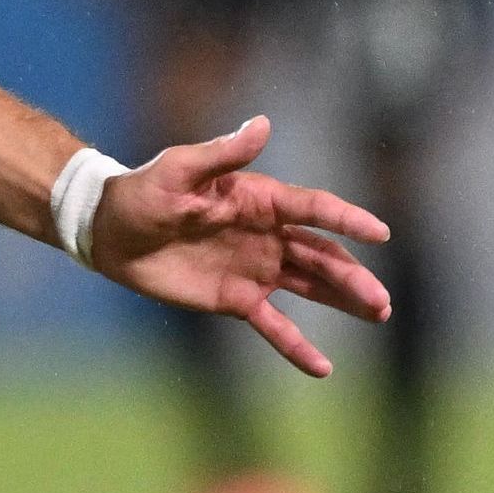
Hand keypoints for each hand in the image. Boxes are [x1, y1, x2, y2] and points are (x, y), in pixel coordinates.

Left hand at [87, 116, 392, 376]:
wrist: (112, 232)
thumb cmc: (145, 192)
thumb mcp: (180, 169)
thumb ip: (223, 153)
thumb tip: (262, 124)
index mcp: (259, 199)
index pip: (313, 208)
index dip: (346, 220)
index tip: (379, 232)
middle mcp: (267, 234)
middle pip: (322, 255)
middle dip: (353, 276)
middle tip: (381, 300)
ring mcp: (256, 268)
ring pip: (311, 286)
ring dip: (343, 301)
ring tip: (377, 315)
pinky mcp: (237, 300)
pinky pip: (275, 325)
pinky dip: (298, 346)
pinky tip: (322, 368)